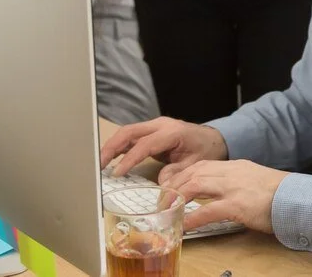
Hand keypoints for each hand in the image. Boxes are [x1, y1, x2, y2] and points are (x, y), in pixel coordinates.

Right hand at [100, 117, 227, 178]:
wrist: (213, 138)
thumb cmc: (205, 150)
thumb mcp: (195, 165)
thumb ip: (177, 174)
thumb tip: (161, 186)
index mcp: (171, 132)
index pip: (144, 144)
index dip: (129, 159)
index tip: (116, 173)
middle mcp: (160, 125)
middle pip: (129, 131)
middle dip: (111, 147)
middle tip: (98, 164)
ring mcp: (154, 127)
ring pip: (127, 132)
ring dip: (111, 146)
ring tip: (98, 163)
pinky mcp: (150, 132)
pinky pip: (131, 137)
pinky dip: (118, 147)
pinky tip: (109, 160)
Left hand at [161, 159, 288, 233]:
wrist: (299, 198)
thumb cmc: (281, 194)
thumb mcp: (255, 182)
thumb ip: (238, 184)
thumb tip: (222, 195)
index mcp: (236, 166)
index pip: (201, 165)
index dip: (183, 175)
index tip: (171, 186)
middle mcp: (232, 172)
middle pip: (194, 172)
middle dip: (175, 185)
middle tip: (163, 200)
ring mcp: (234, 187)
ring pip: (196, 185)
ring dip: (178, 197)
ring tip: (167, 210)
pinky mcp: (238, 205)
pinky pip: (208, 210)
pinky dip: (192, 218)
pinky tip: (183, 226)